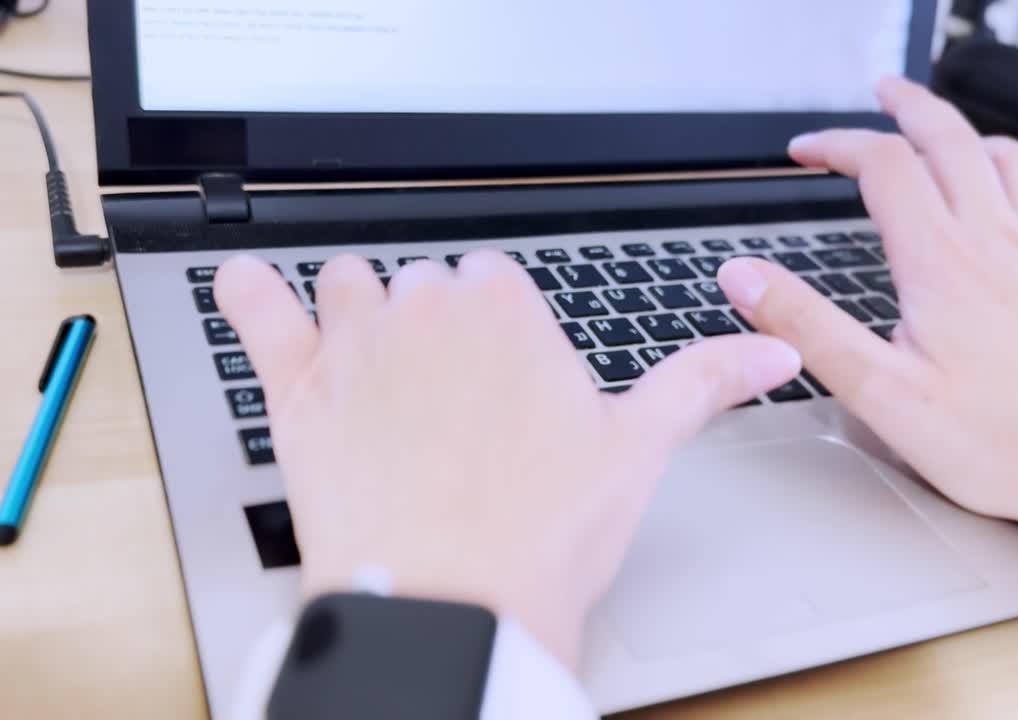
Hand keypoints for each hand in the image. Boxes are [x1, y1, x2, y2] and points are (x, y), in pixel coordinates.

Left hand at [214, 251, 799, 667]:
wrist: (452, 604)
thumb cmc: (541, 535)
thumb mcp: (638, 449)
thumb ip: (702, 381)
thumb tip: (770, 350)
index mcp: (506, 312)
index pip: (494, 282)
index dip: (498, 330)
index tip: (503, 375)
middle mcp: (426, 311)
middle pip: (424, 286)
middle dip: (435, 328)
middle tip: (450, 401)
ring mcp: (355, 345)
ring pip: (349, 285)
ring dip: (358, 310)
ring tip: (373, 363)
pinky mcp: (297, 390)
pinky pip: (255, 309)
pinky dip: (247, 294)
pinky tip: (248, 289)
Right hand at [718, 77, 1017, 564]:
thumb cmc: (1002, 446)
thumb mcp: (879, 394)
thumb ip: (805, 327)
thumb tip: (744, 276)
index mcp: (942, 264)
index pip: (883, 166)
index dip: (836, 144)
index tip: (803, 152)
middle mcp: (1001, 243)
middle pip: (951, 139)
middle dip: (908, 107)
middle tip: (881, 95)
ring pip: (1015, 157)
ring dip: (972, 135)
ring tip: (944, 136)